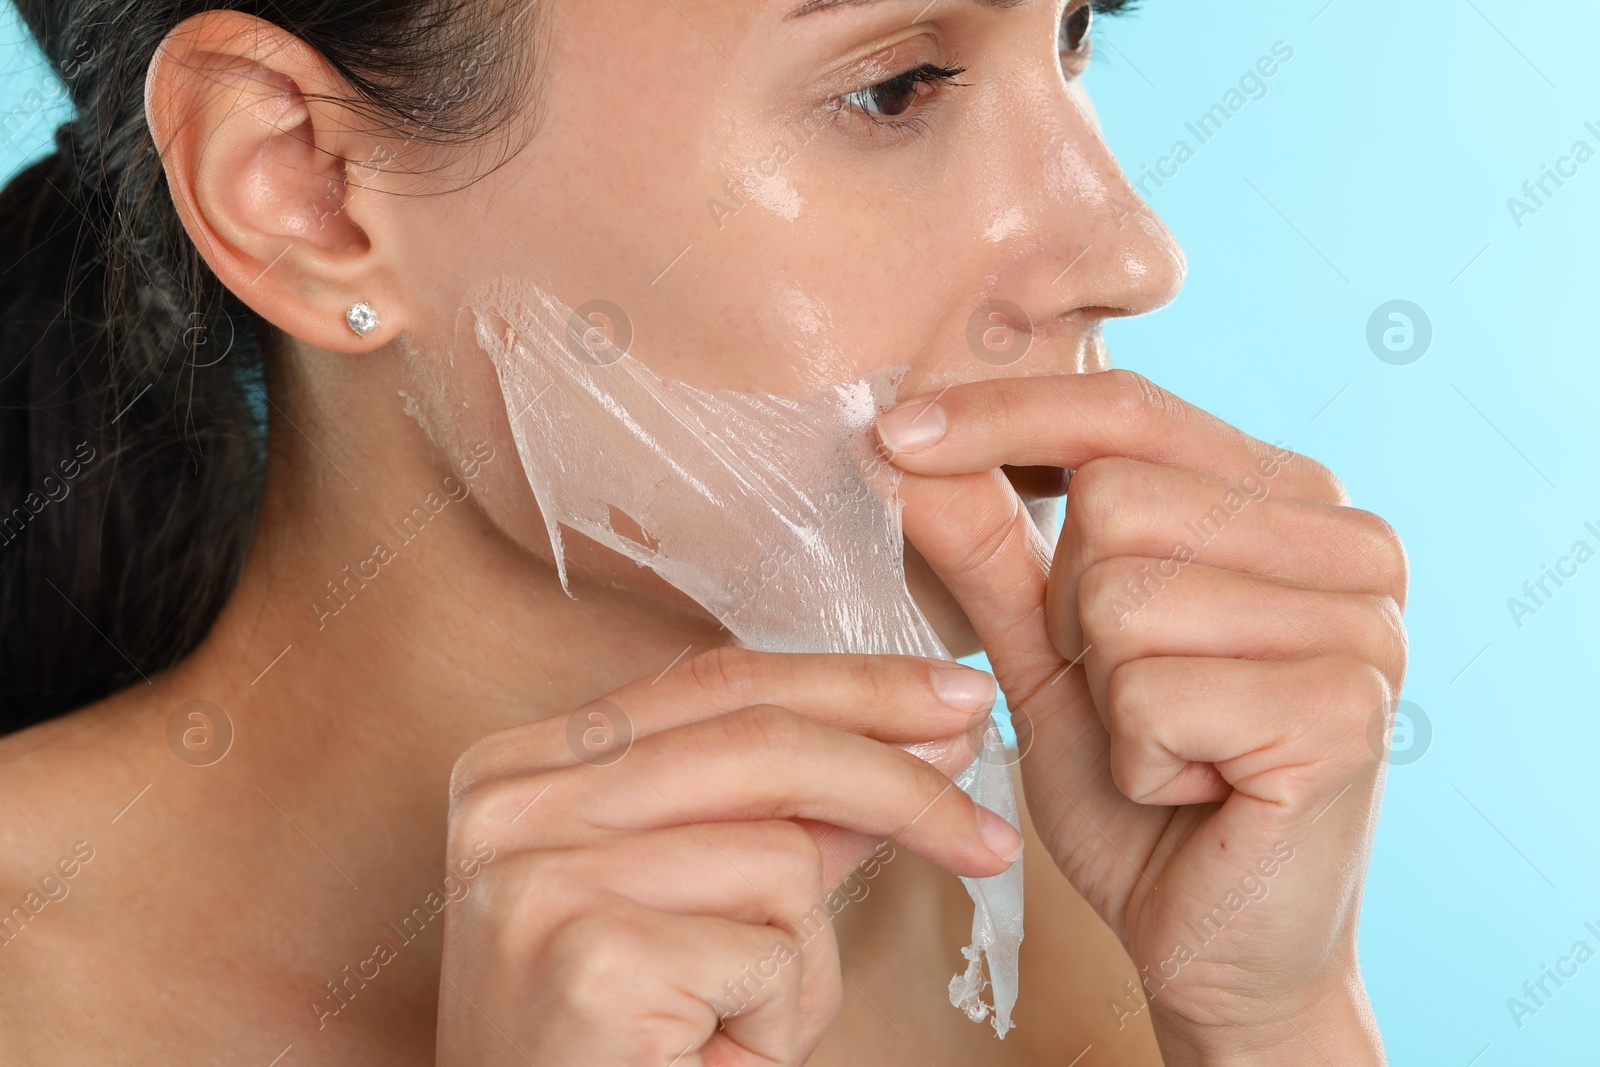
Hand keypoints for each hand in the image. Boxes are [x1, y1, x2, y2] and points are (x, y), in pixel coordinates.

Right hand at [435, 649, 1021, 1066]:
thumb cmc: (624, 1046)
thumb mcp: (706, 905)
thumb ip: (787, 817)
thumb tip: (917, 741)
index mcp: (525, 767)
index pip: (717, 683)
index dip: (853, 685)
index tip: (952, 698)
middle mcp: (510, 806)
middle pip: (762, 741)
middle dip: (900, 780)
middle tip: (989, 827)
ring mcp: (538, 879)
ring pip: (779, 859)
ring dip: (797, 965)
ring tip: (728, 1028)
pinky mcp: (588, 961)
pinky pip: (769, 953)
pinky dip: (776, 1023)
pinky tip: (706, 1056)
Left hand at [880, 370, 1402, 1064]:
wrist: (1217, 948)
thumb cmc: (1139, 793)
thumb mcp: (1049, 655)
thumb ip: (993, 550)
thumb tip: (910, 443)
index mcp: (1293, 501)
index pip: (1128, 413)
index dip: (1003, 418)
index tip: (896, 434)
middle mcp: (1353, 543)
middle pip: (1114, 499)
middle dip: (1073, 616)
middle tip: (1131, 697)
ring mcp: (1367, 626)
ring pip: (1124, 595)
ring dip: (1107, 696)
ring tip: (1170, 747)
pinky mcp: (1349, 714)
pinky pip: (1155, 693)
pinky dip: (1139, 761)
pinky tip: (1197, 792)